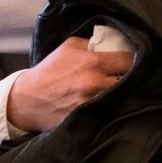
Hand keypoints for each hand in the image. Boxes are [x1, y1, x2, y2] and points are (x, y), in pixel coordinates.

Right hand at [5, 36, 131, 132]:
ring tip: (117, 90)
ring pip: (122, 98)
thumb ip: (92, 44)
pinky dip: (111, 107)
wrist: (28, 99)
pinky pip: (111, 112)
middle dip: (130, 78)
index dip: (133, 59)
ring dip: (122, 94)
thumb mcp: (68, 47)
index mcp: (92, 62)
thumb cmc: (49, 71)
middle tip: (126, 77)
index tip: (132, 61)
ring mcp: (93, 103)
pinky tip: (107, 104)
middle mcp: (95, 83)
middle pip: (130, 81)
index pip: (128, 60)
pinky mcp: (89, 119)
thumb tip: (112, 44)